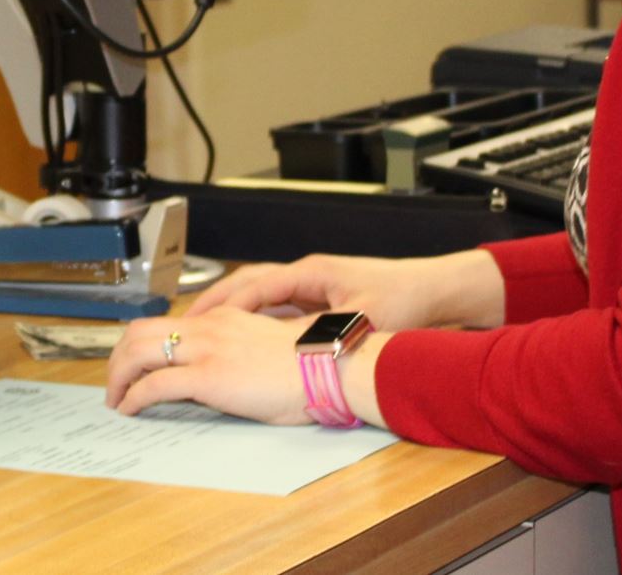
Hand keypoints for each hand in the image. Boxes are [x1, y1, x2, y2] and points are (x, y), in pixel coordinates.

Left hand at [104, 308, 322, 422]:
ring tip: (116, 398)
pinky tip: (130, 408)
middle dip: (119, 357)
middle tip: (115, 381)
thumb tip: (221, 370)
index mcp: (223, 317)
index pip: (167, 323)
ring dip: (118, 376)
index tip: (136, 363)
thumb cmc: (308, 365)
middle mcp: (208, 326)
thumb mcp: (264, 346)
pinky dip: (134, 397)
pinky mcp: (208, 376)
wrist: (328, 367)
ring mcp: (206, 350)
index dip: (143, 344)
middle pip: (141, 331)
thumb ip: (237, 349)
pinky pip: (155, 384)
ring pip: (139, 352)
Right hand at [185, 251, 504, 331]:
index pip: (254, 285)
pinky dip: (255, 319)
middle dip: (214, 303)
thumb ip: (320, 332)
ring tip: (204, 330)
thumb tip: (286, 350)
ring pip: (260, 293)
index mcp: (310, 272)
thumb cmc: (403, 298)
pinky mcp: (322, 298)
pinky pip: (277, 307)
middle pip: (248, 284)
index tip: (196, 322)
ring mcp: (313, 284)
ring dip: (232, 309)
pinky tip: (244, 338)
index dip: (222, 305)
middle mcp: (307, 273)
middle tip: (184, 325)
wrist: (437, 290)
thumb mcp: (359, 321)